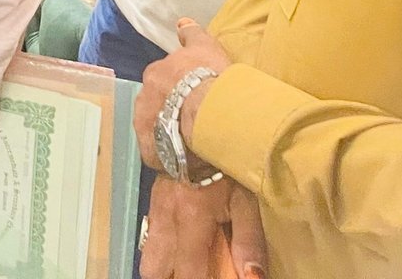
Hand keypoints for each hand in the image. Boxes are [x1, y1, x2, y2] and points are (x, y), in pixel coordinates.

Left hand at [136, 20, 233, 171]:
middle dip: (170, 112)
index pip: (162, 83)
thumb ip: (192, 34)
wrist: (212, 110)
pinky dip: (169, 157)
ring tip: (191, 143)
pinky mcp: (150, 149)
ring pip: (156, 130)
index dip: (178, 91)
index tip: (192, 97)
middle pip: (156, 106)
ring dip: (169, 134)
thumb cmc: (211, 76)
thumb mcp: (204, 46)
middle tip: (194, 121)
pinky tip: (185, 161)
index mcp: (155, 74)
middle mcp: (143, 97)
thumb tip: (181, 22)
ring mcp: (144, 124)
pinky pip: (157, 154)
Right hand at [140, 177, 267, 278]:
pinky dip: (162, 253)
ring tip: (185, 267)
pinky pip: (149, 241)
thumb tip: (254, 278)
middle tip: (192, 274)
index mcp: (191, 222)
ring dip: (163, 269)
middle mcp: (166, 223)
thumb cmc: (223, 170)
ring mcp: (154, 215)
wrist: (190, 136)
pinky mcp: (151, 208)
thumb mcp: (244, 202)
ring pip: (147, 258)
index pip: (188, 272)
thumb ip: (249, 241)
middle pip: (153, 271)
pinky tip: (180, 249)